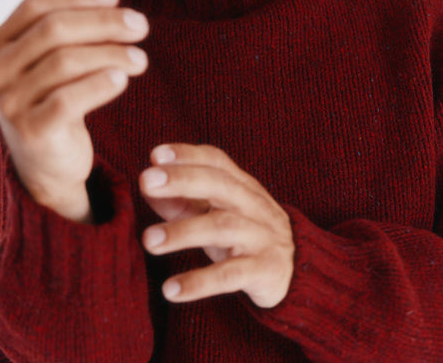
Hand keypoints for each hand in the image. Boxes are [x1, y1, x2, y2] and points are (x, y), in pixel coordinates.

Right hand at [0, 0, 148, 220]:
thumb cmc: (51, 100)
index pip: (36, 5)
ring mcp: (9, 103)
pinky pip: (69, 100)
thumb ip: (54, 17)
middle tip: (140, 25)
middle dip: (103, 23)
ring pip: (65, 63)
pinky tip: (123, 78)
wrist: (48, 162)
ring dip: (110, 53)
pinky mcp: (32, 132)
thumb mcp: (51, 57)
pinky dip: (99, 84)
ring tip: (141, 58)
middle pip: (53, 30)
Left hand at [139, 144, 293, 307]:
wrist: (298, 268)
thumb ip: (181, 201)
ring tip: (148, 240)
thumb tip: (146, 187)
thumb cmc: (243, 232)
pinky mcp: (264, 270)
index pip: (215, 160)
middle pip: (218, 184)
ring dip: (182, 232)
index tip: (156, 154)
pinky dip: (199, 282)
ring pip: (222, 227)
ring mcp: (261, 235)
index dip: (187, 155)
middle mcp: (252, 203)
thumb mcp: (215, 213)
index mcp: (240, 184)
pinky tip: (171, 289)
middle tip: (145, 181)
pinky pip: (230, 275)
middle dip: (181, 180)